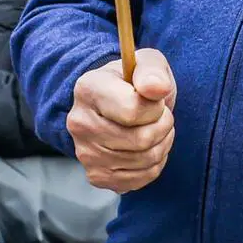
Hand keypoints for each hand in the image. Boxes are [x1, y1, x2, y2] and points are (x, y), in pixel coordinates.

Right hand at [66, 48, 175, 192]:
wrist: (117, 105)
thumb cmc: (134, 82)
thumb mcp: (148, 63)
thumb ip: (153, 71)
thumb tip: (157, 87)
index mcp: (88, 89)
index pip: (133, 110)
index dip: (155, 107)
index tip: (153, 99)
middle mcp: (80, 123)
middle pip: (141, 139)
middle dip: (163, 126)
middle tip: (159, 116)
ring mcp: (85, 153)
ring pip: (144, 160)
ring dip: (162, 144)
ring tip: (154, 129)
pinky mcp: (96, 175)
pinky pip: (141, 178)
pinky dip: (154, 164)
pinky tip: (146, 148)